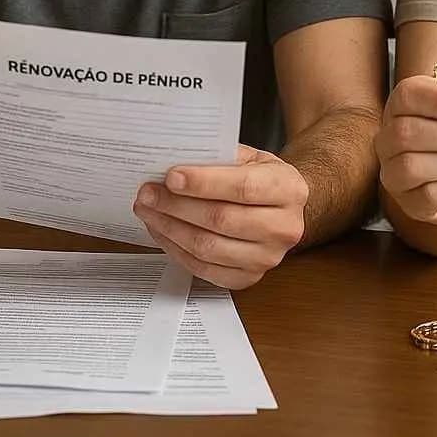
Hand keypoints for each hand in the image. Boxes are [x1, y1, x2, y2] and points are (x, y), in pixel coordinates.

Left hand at [133, 144, 308, 289]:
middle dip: (177, 206)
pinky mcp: (248, 278)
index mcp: (289, 189)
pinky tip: (161, 230)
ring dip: (170, 228)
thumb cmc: (261, 178)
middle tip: (147, 193)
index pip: (243, 188)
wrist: (282, 208)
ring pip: (208, 247)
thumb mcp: (251, 157)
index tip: (170, 177)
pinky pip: (203, 269)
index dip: (204, 183)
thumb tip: (175, 162)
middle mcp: (284, 227)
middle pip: (221, 220)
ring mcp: (268, 258)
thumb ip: (220, 157)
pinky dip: (176, 249)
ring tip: (148, 210)